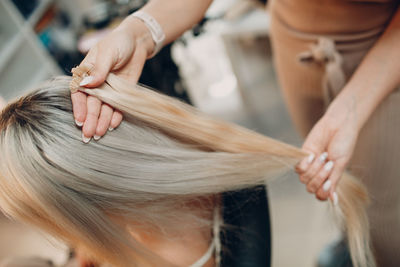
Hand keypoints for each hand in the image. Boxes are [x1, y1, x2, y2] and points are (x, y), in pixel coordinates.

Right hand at [71, 17, 154, 141]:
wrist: (137, 42)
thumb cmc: (118, 42)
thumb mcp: (107, 53)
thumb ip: (98, 69)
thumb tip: (86, 85)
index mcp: (87, 72)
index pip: (79, 92)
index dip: (79, 107)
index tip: (79, 120)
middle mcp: (97, 83)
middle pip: (91, 104)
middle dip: (90, 120)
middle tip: (88, 135)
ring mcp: (110, 89)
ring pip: (104, 108)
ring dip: (101, 121)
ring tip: (99, 134)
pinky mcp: (123, 93)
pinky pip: (118, 107)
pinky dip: (115, 116)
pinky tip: (112, 125)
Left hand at [296, 98, 360, 201]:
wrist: (338, 125)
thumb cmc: (343, 144)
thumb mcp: (341, 164)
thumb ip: (334, 181)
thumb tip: (334, 201)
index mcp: (329, 178)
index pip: (320, 195)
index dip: (322, 193)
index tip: (329, 183)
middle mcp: (318, 174)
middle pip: (310, 188)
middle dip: (319, 178)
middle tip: (329, 163)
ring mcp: (309, 165)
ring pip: (303, 179)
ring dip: (314, 168)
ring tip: (324, 155)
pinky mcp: (302, 156)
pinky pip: (298, 168)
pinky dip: (306, 163)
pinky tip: (313, 154)